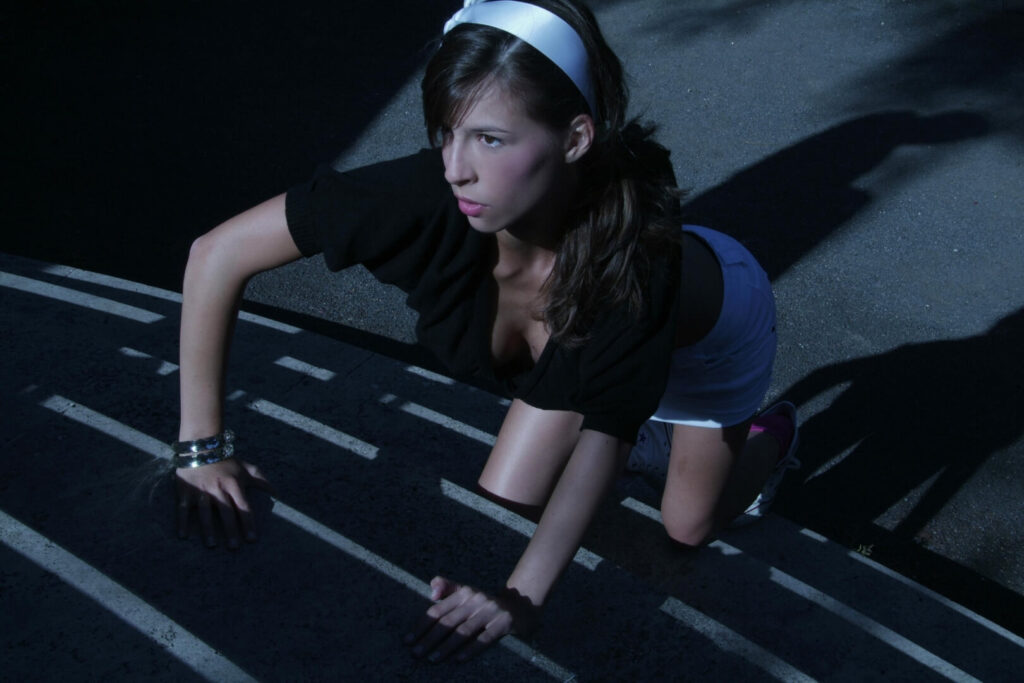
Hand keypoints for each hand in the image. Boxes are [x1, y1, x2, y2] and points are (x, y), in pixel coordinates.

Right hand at [175, 458, 271, 548]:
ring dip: (208, 529)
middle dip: (231, 530)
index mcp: (234, 484)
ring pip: (205, 512)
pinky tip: (183, 535)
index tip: (252, 539)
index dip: (248, 523)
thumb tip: (277, 492)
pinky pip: (183, 508)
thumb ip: (261, 480)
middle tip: (235, 547)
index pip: (244, 507)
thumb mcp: (245, 468)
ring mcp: (201, 490)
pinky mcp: (185, 491)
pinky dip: (182, 521)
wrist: (201, 446)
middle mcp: (218, 489)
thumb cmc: (226, 460)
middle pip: (226, 512)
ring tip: (212, 545)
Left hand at [405, 577, 540, 662]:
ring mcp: (490, 611)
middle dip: (429, 639)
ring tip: (432, 659)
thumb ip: (447, 588)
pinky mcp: (504, 623)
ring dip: (446, 646)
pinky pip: (484, 638)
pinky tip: (458, 660)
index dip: (422, 626)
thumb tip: (431, 592)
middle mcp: (476, 599)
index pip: (438, 610)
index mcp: (464, 592)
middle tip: (415, 653)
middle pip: (448, 622)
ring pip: (464, 631)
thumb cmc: (485, 604)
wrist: (520, 606)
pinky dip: (470, 649)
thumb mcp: (468, 592)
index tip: (408, 640)